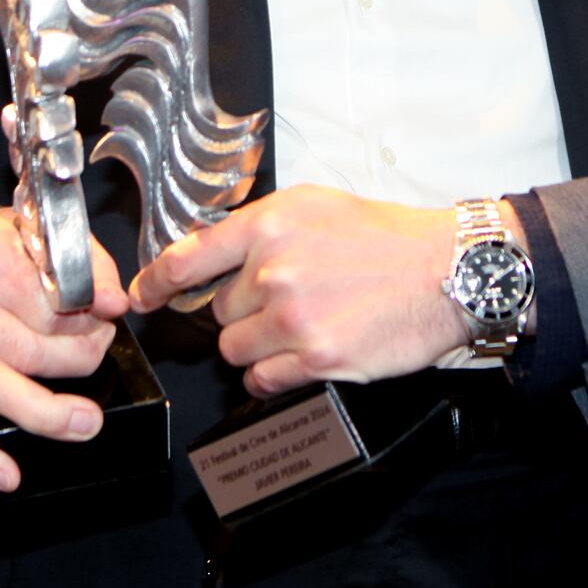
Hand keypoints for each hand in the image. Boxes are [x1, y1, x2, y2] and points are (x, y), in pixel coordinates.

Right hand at [0, 208, 129, 490]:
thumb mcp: (41, 232)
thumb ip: (88, 264)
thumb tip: (115, 304)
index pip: (50, 299)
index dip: (88, 315)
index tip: (103, 316)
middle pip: (28, 347)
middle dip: (77, 359)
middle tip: (98, 352)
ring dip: (44, 412)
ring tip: (84, 422)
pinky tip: (6, 474)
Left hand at [131, 186, 468, 395]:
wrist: (445, 270)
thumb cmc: (386, 238)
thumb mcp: (315, 208)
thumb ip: (262, 230)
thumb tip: (216, 254)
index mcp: (270, 224)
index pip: (188, 257)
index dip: (156, 283)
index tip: (142, 297)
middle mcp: (274, 269)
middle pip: (218, 312)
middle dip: (243, 313)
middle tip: (285, 303)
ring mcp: (293, 316)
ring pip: (235, 349)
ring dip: (257, 346)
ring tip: (298, 329)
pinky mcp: (316, 357)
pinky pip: (262, 379)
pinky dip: (271, 376)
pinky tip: (299, 358)